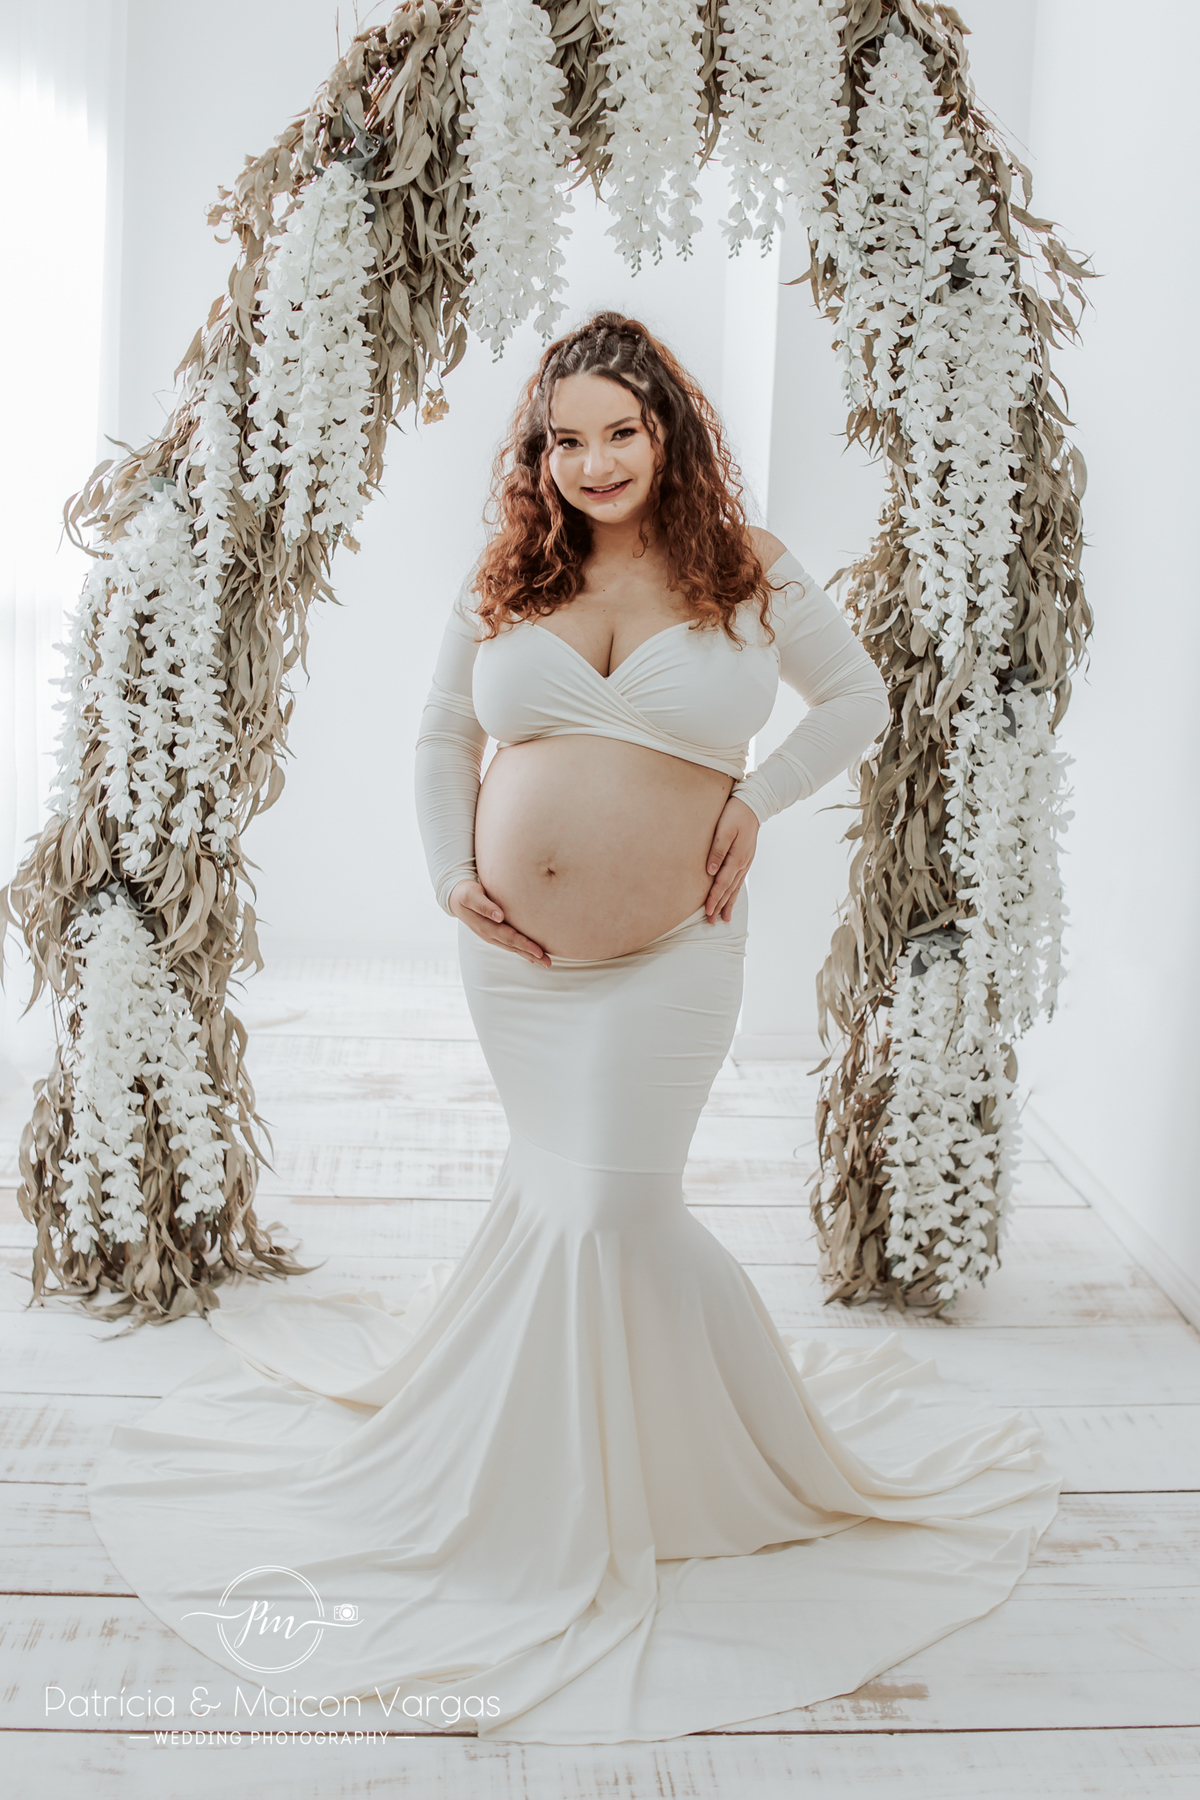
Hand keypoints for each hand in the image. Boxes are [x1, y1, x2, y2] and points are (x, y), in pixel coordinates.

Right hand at [448, 879, 551, 965]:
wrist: (455, 897)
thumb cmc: (465, 893)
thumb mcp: (470, 896)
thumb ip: (484, 906)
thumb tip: (499, 916)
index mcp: (485, 927)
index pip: (508, 937)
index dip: (524, 945)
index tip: (539, 951)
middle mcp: (490, 935)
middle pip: (514, 946)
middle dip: (531, 955)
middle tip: (548, 963)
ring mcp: (492, 936)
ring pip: (513, 948)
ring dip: (529, 955)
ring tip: (545, 963)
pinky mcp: (495, 933)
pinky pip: (511, 944)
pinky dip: (523, 950)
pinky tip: (533, 956)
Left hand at [704, 796, 758, 922]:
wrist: (753, 803)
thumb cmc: (735, 813)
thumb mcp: (724, 829)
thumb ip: (717, 850)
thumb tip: (710, 872)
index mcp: (737, 857)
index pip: (722, 883)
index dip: (714, 898)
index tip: (707, 912)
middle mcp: (743, 863)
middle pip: (730, 890)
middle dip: (720, 906)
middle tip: (712, 921)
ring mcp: (746, 861)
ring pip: (736, 887)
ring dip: (729, 903)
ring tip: (724, 917)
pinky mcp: (746, 858)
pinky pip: (739, 880)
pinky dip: (735, 892)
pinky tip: (733, 897)